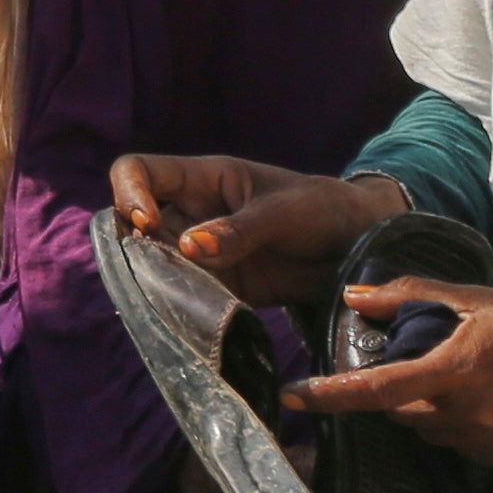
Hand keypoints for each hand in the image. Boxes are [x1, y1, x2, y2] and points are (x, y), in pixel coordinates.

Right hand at [108, 154, 402, 310]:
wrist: (362, 249)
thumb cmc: (323, 209)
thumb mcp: (284, 212)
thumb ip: (238, 230)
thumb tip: (188, 249)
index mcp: (202, 180)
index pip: (139, 172)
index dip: (130, 194)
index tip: (148, 225)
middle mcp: (192, 214)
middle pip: (136, 225)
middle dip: (136, 248)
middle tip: (155, 273)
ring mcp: (204, 254)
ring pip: (157, 264)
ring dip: (158, 282)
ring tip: (177, 300)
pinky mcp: (223, 288)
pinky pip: (189, 297)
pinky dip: (185, 309)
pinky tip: (195, 320)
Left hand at [282, 283, 492, 473]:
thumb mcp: (477, 299)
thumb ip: (411, 296)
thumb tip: (355, 295)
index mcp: (456, 370)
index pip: (377, 390)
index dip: (331, 395)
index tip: (294, 397)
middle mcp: (471, 414)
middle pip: (406, 415)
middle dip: (403, 396)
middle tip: (428, 369)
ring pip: (441, 436)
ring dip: (440, 414)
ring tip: (477, 384)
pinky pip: (477, 451)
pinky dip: (476, 432)